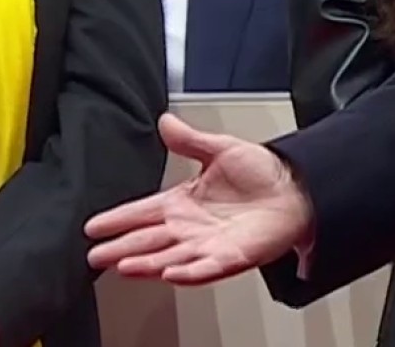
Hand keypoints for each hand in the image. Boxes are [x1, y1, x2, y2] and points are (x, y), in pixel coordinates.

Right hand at [84, 113, 315, 284]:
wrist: (300, 188)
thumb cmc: (265, 173)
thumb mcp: (223, 149)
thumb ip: (191, 140)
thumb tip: (166, 121)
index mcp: (184, 202)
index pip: (142, 212)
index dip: (117, 219)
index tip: (93, 226)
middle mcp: (191, 227)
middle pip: (148, 241)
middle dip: (121, 249)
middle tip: (96, 255)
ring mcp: (209, 244)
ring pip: (169, 258)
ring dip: (146, 264)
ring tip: (124, 266)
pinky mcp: (231, 256)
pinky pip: (205, 268)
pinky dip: (188, 272)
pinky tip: (170, 274)